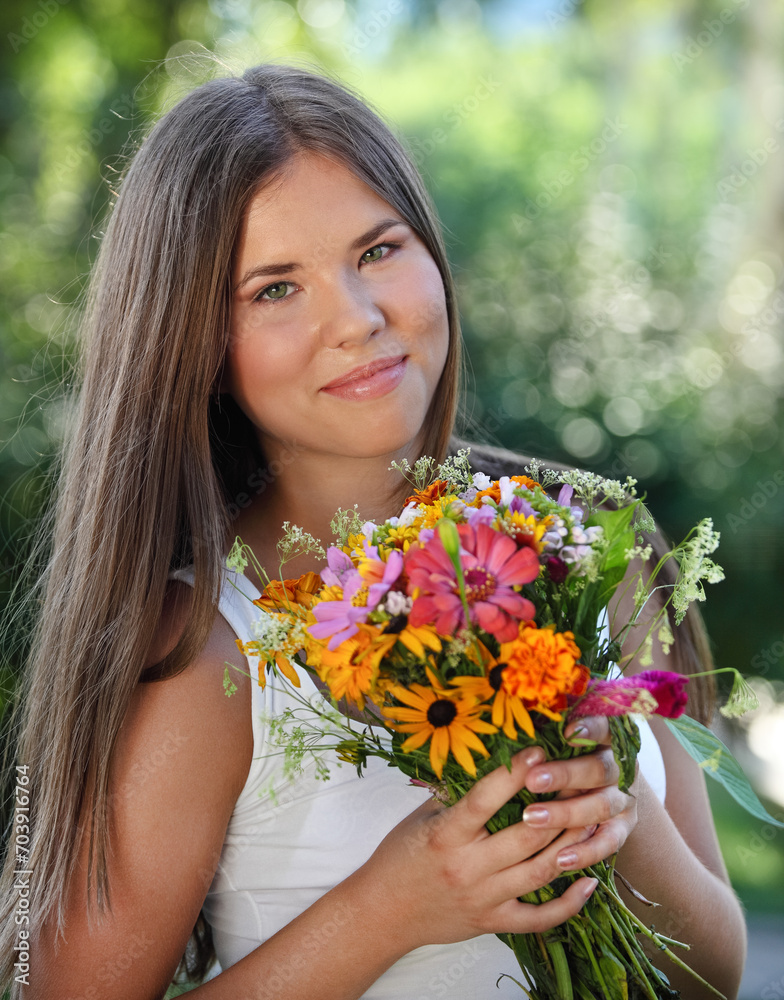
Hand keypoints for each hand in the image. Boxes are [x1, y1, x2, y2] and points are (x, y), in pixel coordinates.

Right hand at [359, 746, 600, 949]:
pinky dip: (570, 903)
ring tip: (595, 820)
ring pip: (541, 872)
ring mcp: (484, 898)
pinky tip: (592, 881)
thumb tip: (487, 756)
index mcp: (446, 834)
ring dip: (573, 846)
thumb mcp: (421, 817)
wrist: (382, 913)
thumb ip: (454, 792)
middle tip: (581, 783)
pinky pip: (540, 918)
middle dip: (559, 808)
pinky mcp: (493, 922)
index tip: (539, 750)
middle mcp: (468, 867)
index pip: (485, 799)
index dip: (515, 774)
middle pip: (527, 837)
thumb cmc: (400, 856)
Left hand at [521, 715, 640, 872]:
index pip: (605, 725)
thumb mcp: (563, 726)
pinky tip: (561, 859)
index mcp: (609, 734)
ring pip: (601, 806)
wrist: (603, 780)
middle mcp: (621, 765)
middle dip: (566, 775)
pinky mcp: (623, 828)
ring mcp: (624, 798)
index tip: (567, 730)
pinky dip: (586, 852)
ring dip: (567, 813)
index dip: (590, 727)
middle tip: (533, 780)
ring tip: (531, 818)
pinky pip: (609, 843)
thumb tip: (519, 697)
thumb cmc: (566, 746)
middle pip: (600, 769)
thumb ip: (552, 717)